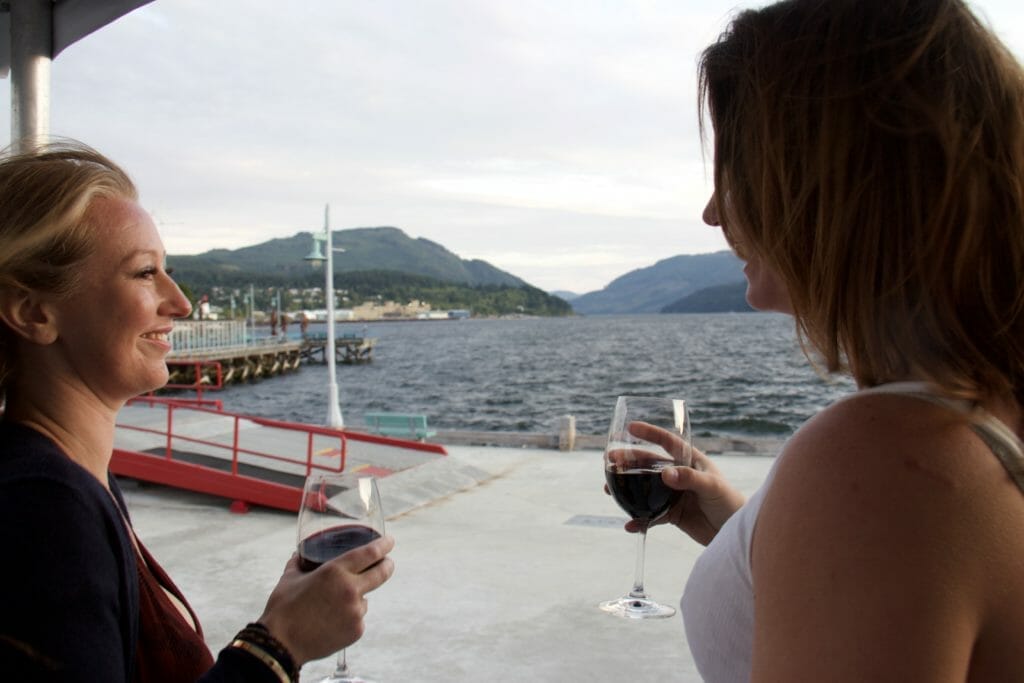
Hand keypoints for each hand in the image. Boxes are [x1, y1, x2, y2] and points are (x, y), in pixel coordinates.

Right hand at [256, 535, 394, 665]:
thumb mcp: (289, 579)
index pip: (370, 553)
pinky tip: (332, 621)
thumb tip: (298, 555)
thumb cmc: (283, 609)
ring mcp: (355, 612)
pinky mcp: (356, 631)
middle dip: (387, 564)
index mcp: (335, 572)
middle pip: (382, 572)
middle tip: (387, 562)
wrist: (281, 644)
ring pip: (365, 599)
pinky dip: (349, 617)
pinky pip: (358, 618)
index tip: (390, 541)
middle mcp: (350, 590)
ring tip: (333, 605)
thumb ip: (298, 563)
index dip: (384, 545)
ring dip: (357, 597)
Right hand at [615, 422, 745, 545]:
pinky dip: (640, 519)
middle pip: (649, 464)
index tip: (631, 427)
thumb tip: (665, 474)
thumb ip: (689, 479)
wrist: (734, 533)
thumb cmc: (730, 503)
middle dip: (628, 461)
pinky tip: (630, 524)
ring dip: (627, 489)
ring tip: (608, 489)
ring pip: (645, 488)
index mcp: (691, 461)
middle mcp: (679, 474)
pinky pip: (651, 515)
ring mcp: (674, 494)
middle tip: (609, 459)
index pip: (668, 442)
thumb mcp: (712, 488)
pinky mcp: (672, 514)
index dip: (649, 433)